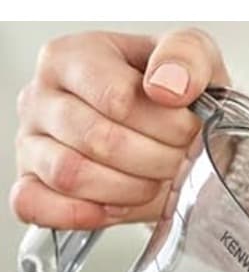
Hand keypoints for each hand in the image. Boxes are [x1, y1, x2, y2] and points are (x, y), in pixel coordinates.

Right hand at [10, 28, 229, 228]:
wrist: (173, 134)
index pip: (117, 97)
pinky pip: (34, 205)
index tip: (189, 128)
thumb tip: (168, 85)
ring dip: (129, 188)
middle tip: (180, 158)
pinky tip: (115, 208)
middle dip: (157, 159)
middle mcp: (43, 96)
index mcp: (73, 57)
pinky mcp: (31, 184)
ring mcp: (32, 142)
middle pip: (98, 140)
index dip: (166, 124)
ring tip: (155, 179)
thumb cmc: (172, 94)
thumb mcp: (193, 58)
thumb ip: (185, 56)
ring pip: (71, 174)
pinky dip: (79, 214)